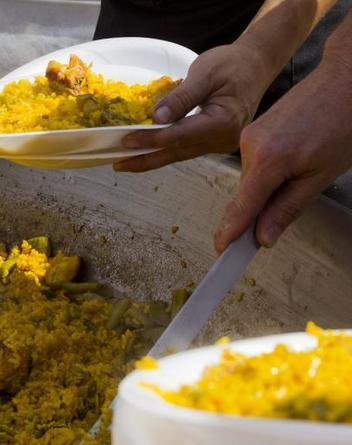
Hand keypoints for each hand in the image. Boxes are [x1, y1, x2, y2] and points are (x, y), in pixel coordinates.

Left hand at [113, 43, 271, 171]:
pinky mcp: (215, 142)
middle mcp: (223, 139)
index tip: (126, 140)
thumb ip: (181, 97)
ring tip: (125, 162)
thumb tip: (156, 118)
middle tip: (118, 164)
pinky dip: (165, 150)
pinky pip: (186, 149)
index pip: (179, 135)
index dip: (151, 139)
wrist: (256, 66)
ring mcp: (220, 144)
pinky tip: (146, 152)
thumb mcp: (205, 73)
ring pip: (180, 154)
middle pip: (177, 152)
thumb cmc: (232, 64)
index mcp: (223, 122)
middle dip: (145, 159)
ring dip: (152, 158)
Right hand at [213, 56, 351, 251]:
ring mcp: (249, 134)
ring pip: (253, 177)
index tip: (221, 251)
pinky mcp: (254, 128)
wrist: (346, 79)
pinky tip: (297, 157)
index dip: (230, 232)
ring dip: (271, 185)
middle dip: (262, 207)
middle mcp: (249, 146)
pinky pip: (256, 161)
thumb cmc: (344, 121)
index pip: (241, 206)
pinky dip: (270, 170)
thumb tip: (263, 235)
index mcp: (267, 160)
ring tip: (306, 167)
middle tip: (289, 208)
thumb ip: (287, 208)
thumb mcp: (322, 175)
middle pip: (247, 194)